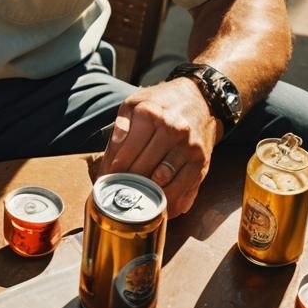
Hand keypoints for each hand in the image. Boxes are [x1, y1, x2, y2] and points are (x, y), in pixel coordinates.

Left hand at [98, 78, 219, 217]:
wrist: (200, 100)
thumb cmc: (161, 103)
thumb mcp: (135, 103)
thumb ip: (120, 127)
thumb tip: (110, 156)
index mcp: (151, 115)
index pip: (127, 151)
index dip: (113, 168)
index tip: (106, 179)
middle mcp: (172, 130)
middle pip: (143, 168)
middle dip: (127, 183)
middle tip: (117, 192)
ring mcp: (189, 148)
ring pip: (163, 182)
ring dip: (147, 195)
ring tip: (134, 199)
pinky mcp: (202, 163)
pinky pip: (184, 190)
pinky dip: (170, 202)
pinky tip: (158, 206)